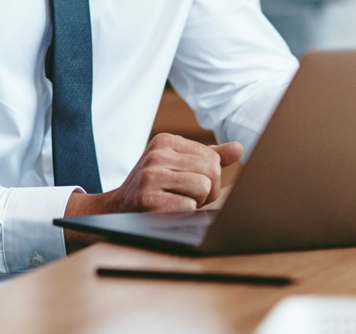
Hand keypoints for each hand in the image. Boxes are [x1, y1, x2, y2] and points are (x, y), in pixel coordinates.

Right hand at [60, 133, 242, 250]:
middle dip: (207, 191)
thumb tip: (239, 148)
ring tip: (176, 201)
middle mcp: (157, 154)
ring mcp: (150, 176)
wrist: (117, 209)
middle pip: (212, 172)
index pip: (212, 157)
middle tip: (185, 195)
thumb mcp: (177, 164)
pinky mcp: (148, 199)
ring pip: (203, 188)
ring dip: (195, 202)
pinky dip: (183, 213)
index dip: (209, 177)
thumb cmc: (155, 187)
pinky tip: (167, 210)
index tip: (189, 182)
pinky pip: (188, 207)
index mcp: (166, 140)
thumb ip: (208, 156)